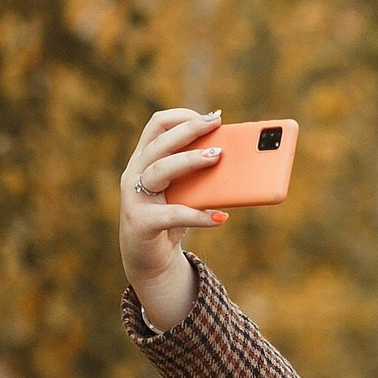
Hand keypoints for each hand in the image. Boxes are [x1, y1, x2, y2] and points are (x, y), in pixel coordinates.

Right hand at [118, 108, 228, 328]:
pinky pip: (172, 215)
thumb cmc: (172, 219)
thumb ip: (203, 175)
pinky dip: (199, 216)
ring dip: (190, 160)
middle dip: (189, 130)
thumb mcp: (188, 193)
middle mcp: (135, 173)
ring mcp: (134, 197)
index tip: (213, 117)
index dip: (184, 117)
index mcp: (145, 159)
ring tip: (218, 156)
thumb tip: (242, 159)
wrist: (150, 261)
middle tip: (218, 124)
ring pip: (159, 169)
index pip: (157, 125)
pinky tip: (221, 217)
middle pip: (160, 143)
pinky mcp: (141, 222)